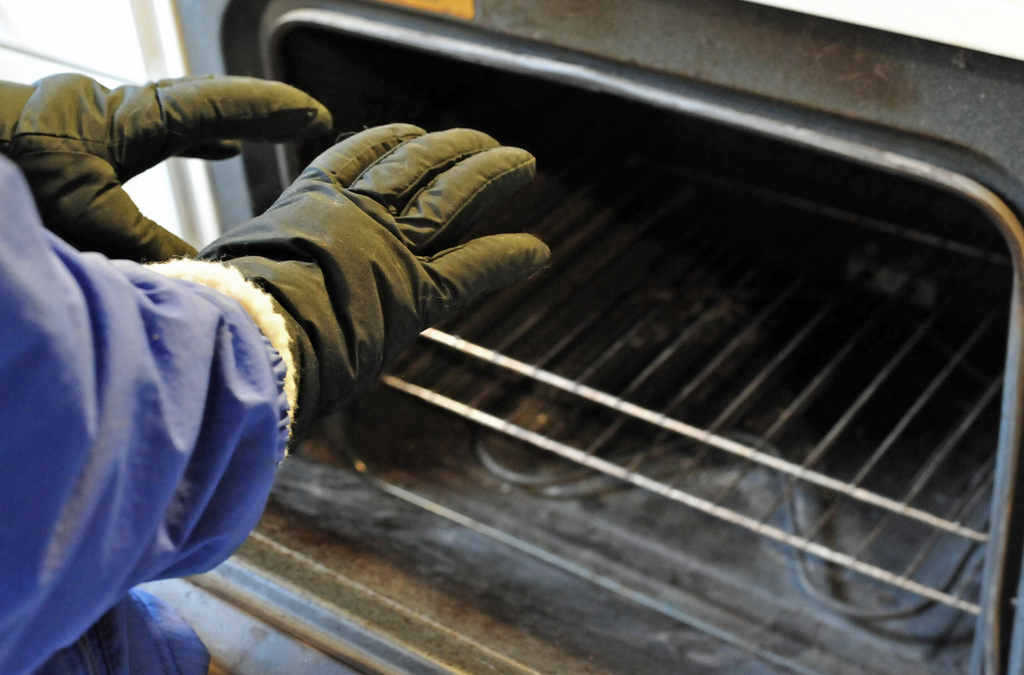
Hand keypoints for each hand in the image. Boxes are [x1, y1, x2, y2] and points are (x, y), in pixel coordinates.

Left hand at [0, 74, 331, 261]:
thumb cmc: (9, 176)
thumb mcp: (89, 220)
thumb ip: (153, 247)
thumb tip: (208, 275)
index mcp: (129, 119)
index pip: (215, 106)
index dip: (271, 110)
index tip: (314, 114)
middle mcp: (116, 109)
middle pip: (204, 99)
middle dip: (259, 108)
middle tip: (305, 116)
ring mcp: (98, 119)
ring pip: (179, 114)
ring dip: (224, 121)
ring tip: (262, 133)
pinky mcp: (82, 136)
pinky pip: (155, 132)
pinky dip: (191, 139)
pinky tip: (214, 150)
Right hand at [198, 124, 549, 437]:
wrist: (249, 334)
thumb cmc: (224, 311)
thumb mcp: (228, 267)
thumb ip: (249, 264)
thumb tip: (223, 283)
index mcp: (308, 201)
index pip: (358, 155)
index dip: (390, 140)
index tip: (409, 132)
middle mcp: (357, 213)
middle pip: (417, 164)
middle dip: (453, 147)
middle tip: (480, 139)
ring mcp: (391, 248)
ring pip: (454, 197)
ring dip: (492, 175)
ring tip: (521, 163)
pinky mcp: (417, 293)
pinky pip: (474, 267)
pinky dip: (509, 256)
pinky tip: (538, 250)